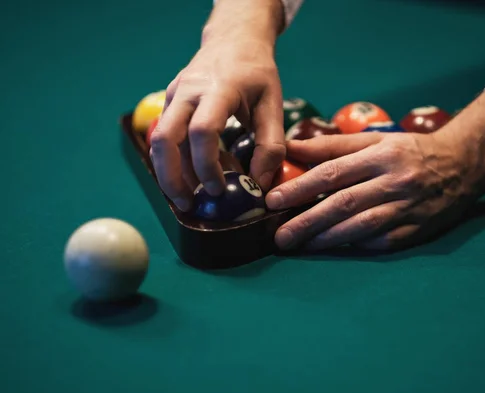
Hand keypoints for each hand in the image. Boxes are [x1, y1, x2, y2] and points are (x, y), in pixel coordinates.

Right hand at [149, 37, 284, 210]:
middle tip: (188, 206)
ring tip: (189, 199)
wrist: (234, 40)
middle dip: (172, 178)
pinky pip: (164, 136)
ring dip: (169, 174)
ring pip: (158, 141)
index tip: (219, 190)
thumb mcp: (273, 105)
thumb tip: (260, 184)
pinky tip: (191, 178)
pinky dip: (174, 161)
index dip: (207, 165)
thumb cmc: (256, 74)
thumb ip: (270, 146)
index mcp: (217, 90)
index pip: (202, 131)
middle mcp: (188, 92)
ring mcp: (174, 96)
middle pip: (165, 139)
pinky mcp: (169, 103)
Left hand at [265, 91, 484, 250]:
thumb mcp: (374, 140)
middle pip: (342, 204)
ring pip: (360, 227)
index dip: (300, 187)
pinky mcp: (415, 231)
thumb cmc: (410, 150)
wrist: (463, 165)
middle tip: (278, 236)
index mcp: (381, 155)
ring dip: (325, 239)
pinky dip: (354, 246)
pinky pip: (380, 243)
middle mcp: (394, 182)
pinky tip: (332, 249)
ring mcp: (406, 209)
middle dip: (306, 222)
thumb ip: (332, 146)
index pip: (333, 172)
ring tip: (298, 246)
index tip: (273, 201)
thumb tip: (290, 148)